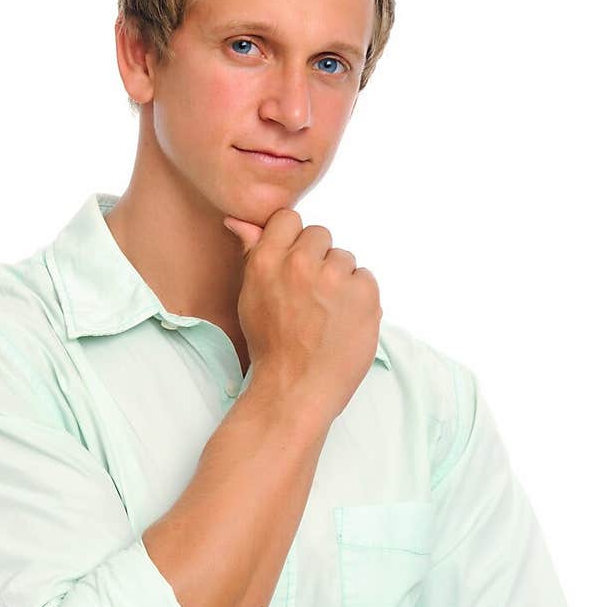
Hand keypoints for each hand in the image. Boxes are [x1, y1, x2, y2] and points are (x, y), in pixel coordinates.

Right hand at [223, 208, 380, 422]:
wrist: (296, 389)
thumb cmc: (271, 347)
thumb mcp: (251, 297)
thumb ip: (251, 254)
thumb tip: (240, 221)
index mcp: (266, 261)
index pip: (288, 218)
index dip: (294, 240)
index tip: (296, 265)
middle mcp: (299, 264)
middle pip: (320, 235)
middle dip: (318, 260)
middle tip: (311, 297)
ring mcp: (334, 277)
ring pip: (345, 258)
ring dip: (340, 280)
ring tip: (328, 313)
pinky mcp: (364, 293)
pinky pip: (366, 278)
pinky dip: (360, 298)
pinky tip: (344, 321)